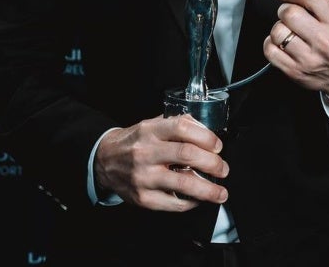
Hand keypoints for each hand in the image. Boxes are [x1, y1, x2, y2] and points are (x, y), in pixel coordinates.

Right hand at [94, 114, 228, 211]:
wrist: (105, 160)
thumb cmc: (134, 142)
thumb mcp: (151, 124)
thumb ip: (176, 124)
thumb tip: (206, 131)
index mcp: (149, 130)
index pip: (182, 128)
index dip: (205, 136)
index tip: (218, 146)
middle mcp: (145, 152)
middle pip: (187, 155)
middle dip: (212, 163)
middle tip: (223, 169)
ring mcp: (144, 177)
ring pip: (184, 183)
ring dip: (209, 189)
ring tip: (220, 192)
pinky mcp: (143, 198)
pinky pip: (174, 203)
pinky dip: (191, 202)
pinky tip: (199, 199)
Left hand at [263, 0, 328, 99]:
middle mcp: (324, 41)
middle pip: (289, 13)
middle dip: (285, 9)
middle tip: (290, 14)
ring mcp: (309, 59)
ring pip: (277, 31)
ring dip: (279, 27)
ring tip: (289, 30)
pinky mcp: (295, 72)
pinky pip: (270, 50)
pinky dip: (271, 43)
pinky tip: (282, 43)